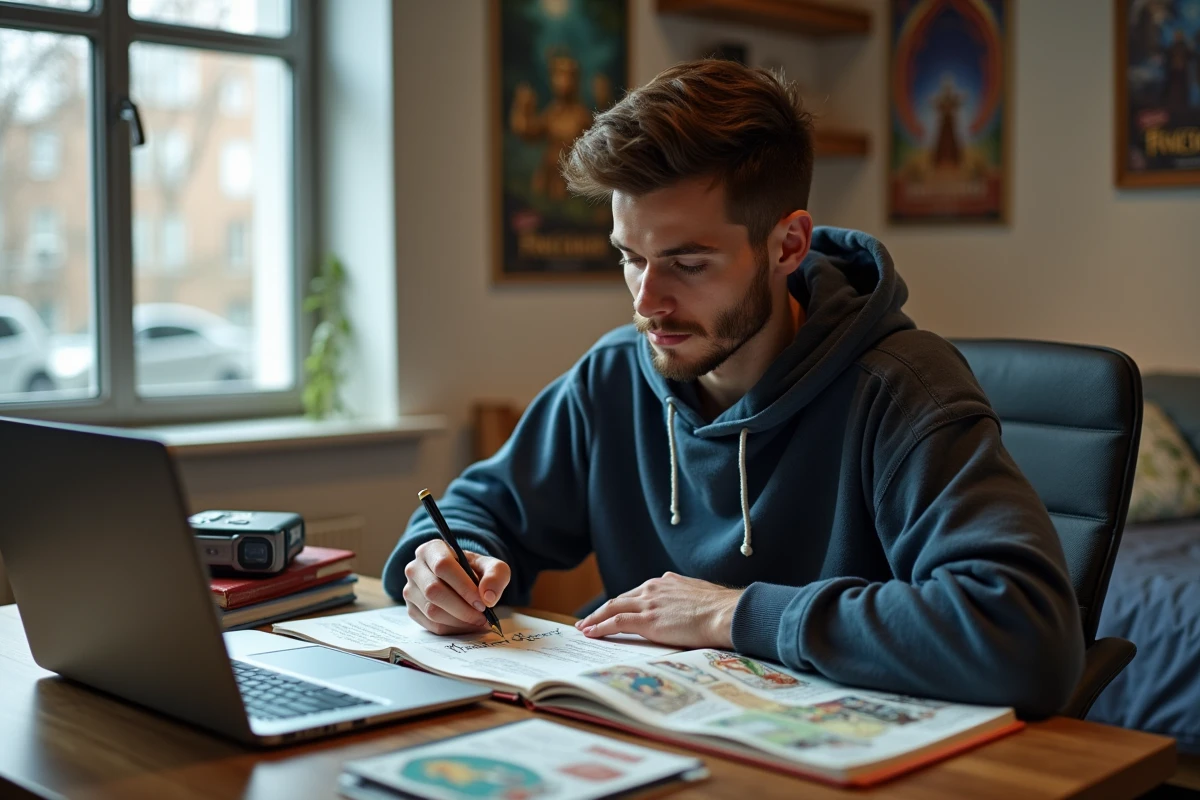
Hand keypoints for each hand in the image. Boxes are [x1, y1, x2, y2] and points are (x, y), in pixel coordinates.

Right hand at [402, 540, 510, 635]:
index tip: (482, 603)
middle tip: (483, 616)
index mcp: (432, 549)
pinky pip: (431, 625)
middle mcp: (415, 568)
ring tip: (478, 621)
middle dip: (462, 608)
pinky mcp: (412, 610)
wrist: (463, 581)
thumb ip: (495, 576)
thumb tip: (488, 597)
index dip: (463, 586)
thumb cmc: (475, 570)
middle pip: (433, 591)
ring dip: (459, 621)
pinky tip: (468, 625)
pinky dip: (453, 629)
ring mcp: (410, 590)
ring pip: (431, 610)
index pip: (443, 566)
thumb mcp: (492, 566)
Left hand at [575, 572, 742, 649]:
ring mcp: (649, 603)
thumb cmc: (722, 610)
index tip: (615, 610)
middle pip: (621, 599)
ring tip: (584, 627)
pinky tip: (591, 633)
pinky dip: (600, 627)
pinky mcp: (647, 619)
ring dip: (595, 618)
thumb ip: (688, 600)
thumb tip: (689, 608)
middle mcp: (654, 588)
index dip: (624, 603)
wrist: (726, 613)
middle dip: (603, 610)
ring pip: (613, 608)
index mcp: (667, 582)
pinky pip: (616, 622)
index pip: (638, 593)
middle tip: (589, 619)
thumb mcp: (701, 598)